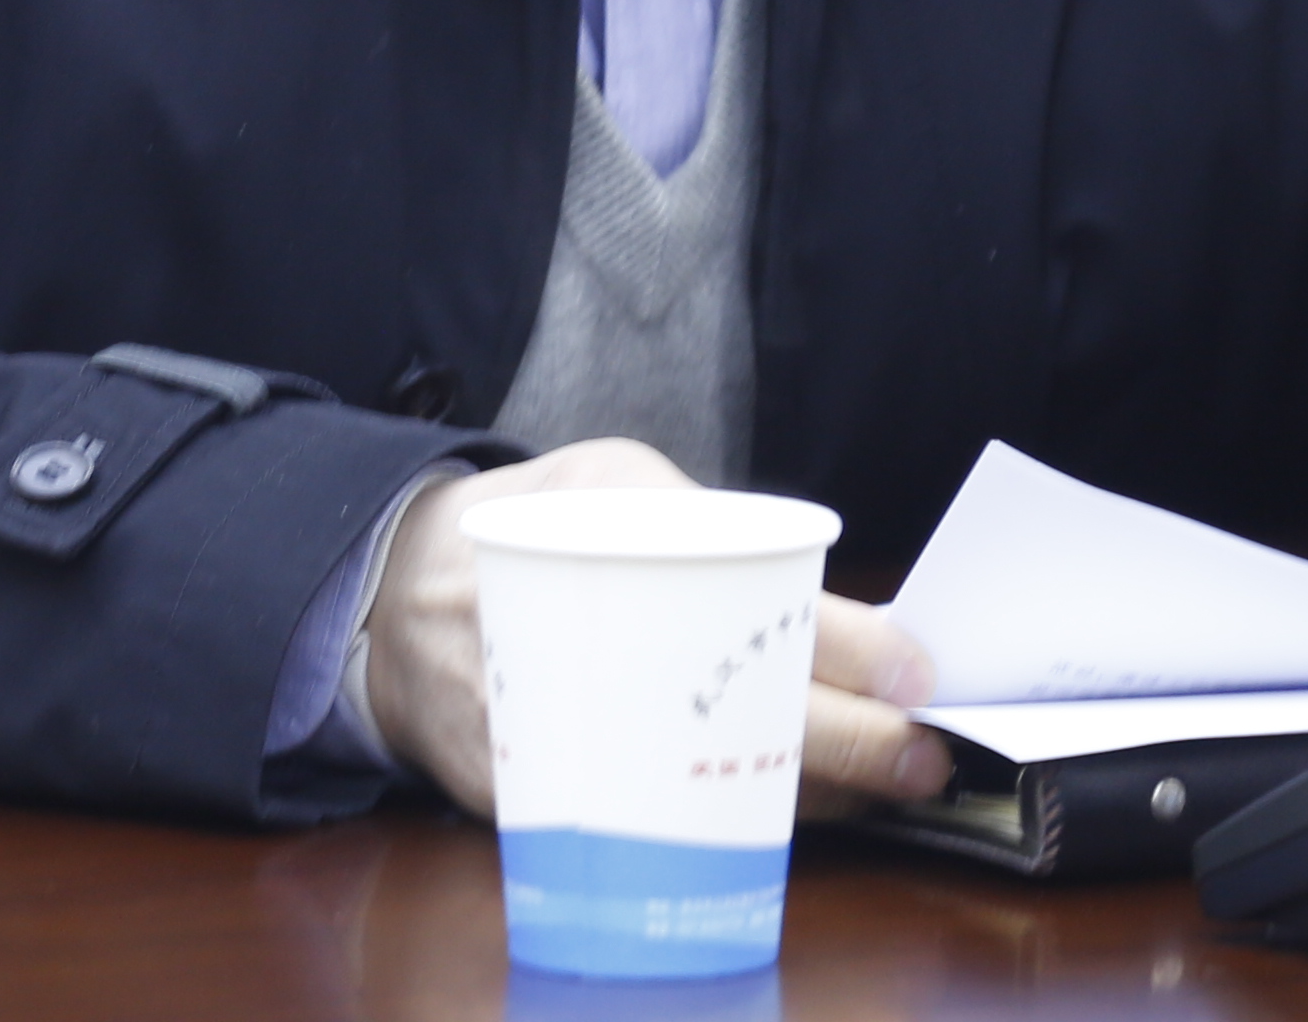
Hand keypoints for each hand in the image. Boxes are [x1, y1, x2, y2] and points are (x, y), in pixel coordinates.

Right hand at [358, 438, 952, 818]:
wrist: (386, 593)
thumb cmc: (534, 527)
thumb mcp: (616, 483)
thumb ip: (714, 533)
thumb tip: (838, 613)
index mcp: (610, 520)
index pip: (754, 593)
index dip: (851, 647)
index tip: (916, 674)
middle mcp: (572, 625)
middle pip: (740, 710)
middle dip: (854, 746)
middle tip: (922, 758)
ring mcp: (546, 721)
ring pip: (702, 788)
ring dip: (805, 798)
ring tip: (878, 791)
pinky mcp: (525, 791)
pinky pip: (640, 825)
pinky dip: (716, 824)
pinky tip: (775, 812)